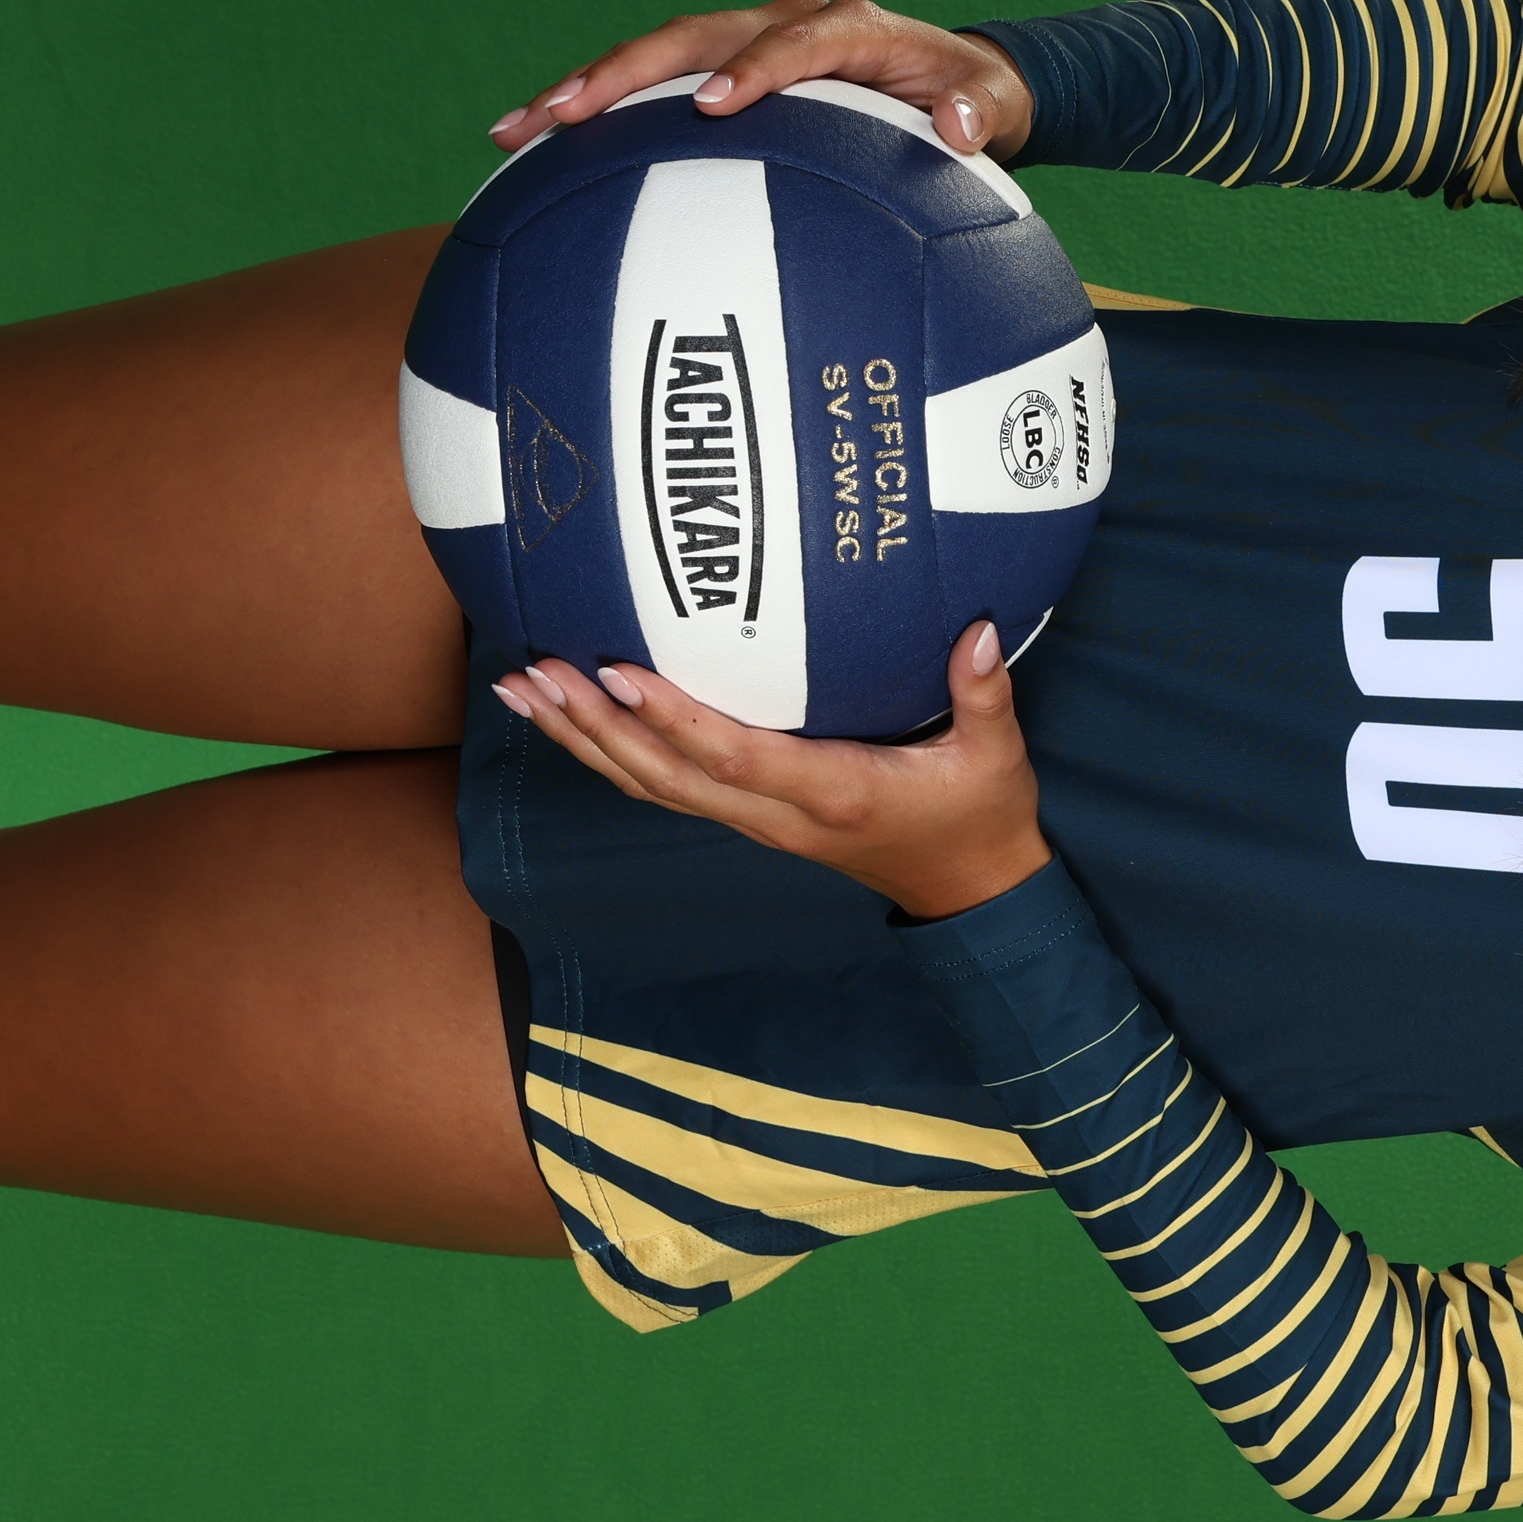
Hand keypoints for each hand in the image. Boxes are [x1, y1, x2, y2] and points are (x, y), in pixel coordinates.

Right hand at [486, 0, 1033, 161]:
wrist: (958, 82)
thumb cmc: (974, 100)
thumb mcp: (994, 106)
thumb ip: (980, 113)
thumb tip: (960, 127)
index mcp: (849, 29)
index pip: (794, 41)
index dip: (754, 68)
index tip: (712, 104)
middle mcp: (786, 24)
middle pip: (694, 36)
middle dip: (627, 71)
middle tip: (566, 113)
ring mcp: (748, 42)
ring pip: (657, 56)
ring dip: (589, 88)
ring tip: (519, 130)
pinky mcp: (725, 69)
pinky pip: (657, 87)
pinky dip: (603, 115)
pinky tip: (541, 155)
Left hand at [494, 622, 1050, 921]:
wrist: (969, 890)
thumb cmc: (980, 816)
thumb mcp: (997, 757)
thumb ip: (985, 694)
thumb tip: (981, 631)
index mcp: (837, 796)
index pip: (739, 759)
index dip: (675, 720)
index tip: (621, 672)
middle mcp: (782, 817)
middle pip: (668, 776)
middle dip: (596, 726)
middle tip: (538, 670)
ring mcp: (759, 824)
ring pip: (652, 788)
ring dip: (584, 741)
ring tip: (525, 688)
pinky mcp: (749, 819)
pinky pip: (665, 789)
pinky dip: (609, 754)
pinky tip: (572, 719)